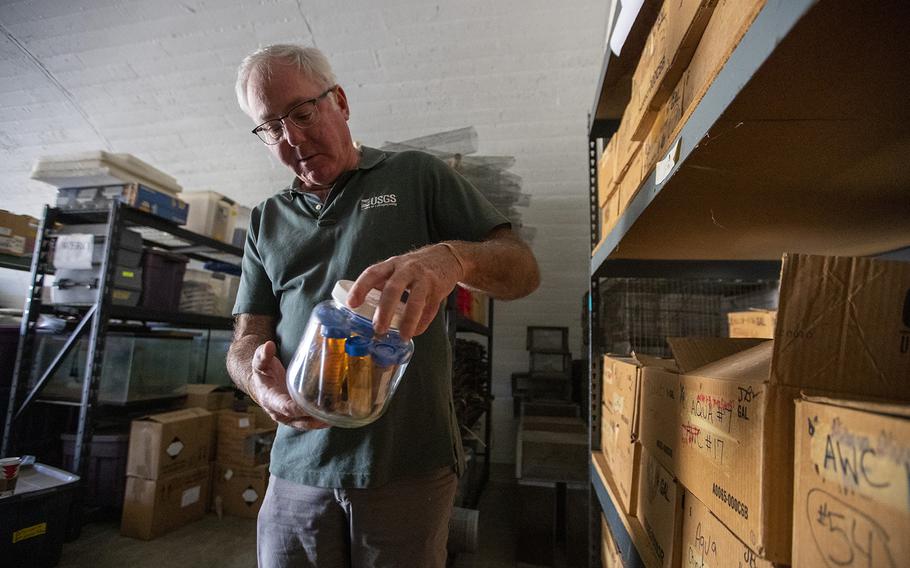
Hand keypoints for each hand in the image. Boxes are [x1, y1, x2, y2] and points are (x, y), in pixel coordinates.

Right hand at [250, 340, 328, 429]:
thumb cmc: (263, 374)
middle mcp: (279, 413)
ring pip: (307, 424)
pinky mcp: (297, 417)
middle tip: (333, 412)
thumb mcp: (260, 363)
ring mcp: (289, 417)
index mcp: (271, 400)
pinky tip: (336, 414)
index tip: (313, 406)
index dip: (300, 409)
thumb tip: (268, 346)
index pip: (286, 407)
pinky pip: (310, 421)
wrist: (262, 385)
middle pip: (300, 420)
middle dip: (316, 418)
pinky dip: (322, 420)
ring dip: (322, 422)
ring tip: (339, 415)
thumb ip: (263, 355)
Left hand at [348, 244, 463, 340]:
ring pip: (415, 301)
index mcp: (392, 265)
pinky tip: (416, 331)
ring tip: (402, 336)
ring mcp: (424, 279)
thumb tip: (364, 305)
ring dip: (407, 320)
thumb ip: (383, 283)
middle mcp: (407, 269)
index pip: (373, 273)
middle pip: (393, 289)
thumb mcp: (397, 267)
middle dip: (384, 310)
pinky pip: (430, 309)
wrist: (447, 257)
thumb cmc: (417, 266)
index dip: (361, 288)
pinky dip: (422, 322)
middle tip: (378, 328)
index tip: (352, 304)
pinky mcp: (438, 289)